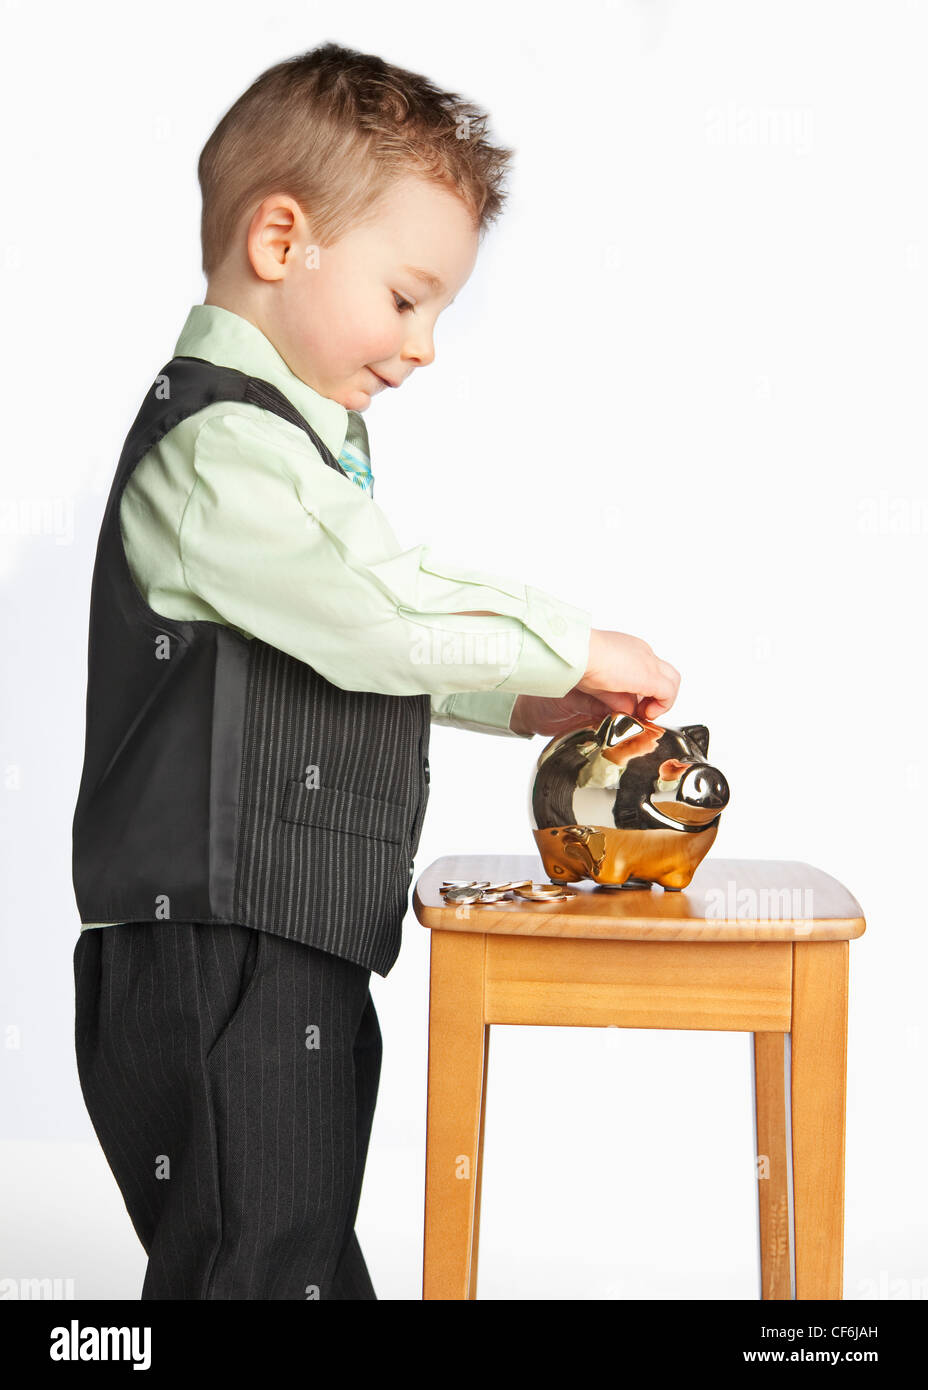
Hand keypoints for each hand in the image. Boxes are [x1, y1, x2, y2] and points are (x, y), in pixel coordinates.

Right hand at [510, 630, 680, 736]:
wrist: (576, 652)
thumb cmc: (577, 662)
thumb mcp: (599, 684)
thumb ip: (616, 698)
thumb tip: (628, 711)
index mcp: (627, 650)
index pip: (646, 670)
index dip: (643, 691)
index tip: (633, 705)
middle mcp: (642, 652)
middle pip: (664, 673)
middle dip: (657, 695)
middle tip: (643, 710)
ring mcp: (648, 662)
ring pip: (672, 680)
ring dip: (662, 701)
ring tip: (645, 713)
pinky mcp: (650, 676)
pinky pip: (669, 693)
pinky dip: (662, 706)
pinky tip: (646, 713)